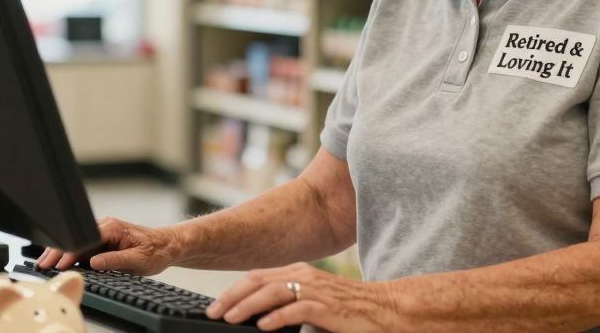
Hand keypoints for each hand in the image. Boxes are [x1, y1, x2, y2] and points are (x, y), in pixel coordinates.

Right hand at [35, 216, 180, 275]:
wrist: (168, 245)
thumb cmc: (156, 251)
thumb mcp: (137, 259)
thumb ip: (114, 260)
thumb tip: (94, 262)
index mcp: (112, 228)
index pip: (83, 239)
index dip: (68, 253)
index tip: (57, 265)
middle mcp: (106, 226)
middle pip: (76, 238)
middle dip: (57, 251)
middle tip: (42, 264)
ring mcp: (104, 232)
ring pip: (77, 241)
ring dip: (61, 252)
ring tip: (45, 263)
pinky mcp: (104, 239)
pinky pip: (84, 245)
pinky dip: (71, 253)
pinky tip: (60, 261)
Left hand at [206, 262, 398, 331]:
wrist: (386, 310)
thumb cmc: (349, 310)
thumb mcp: (313, 303)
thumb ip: (289, 304)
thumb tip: (260, 318)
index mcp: (299, 273)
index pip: (257, 277)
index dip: (233, 290)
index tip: (215, 306)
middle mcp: (305, 276)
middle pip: (258, 281)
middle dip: (232, 297)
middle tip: (213, 312)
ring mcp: (317, 290)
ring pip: (273, 292)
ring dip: (248, 306)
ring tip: (230, 319)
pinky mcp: (328, 307)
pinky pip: (297, 309)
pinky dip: (277, 317)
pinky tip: (263, 326)